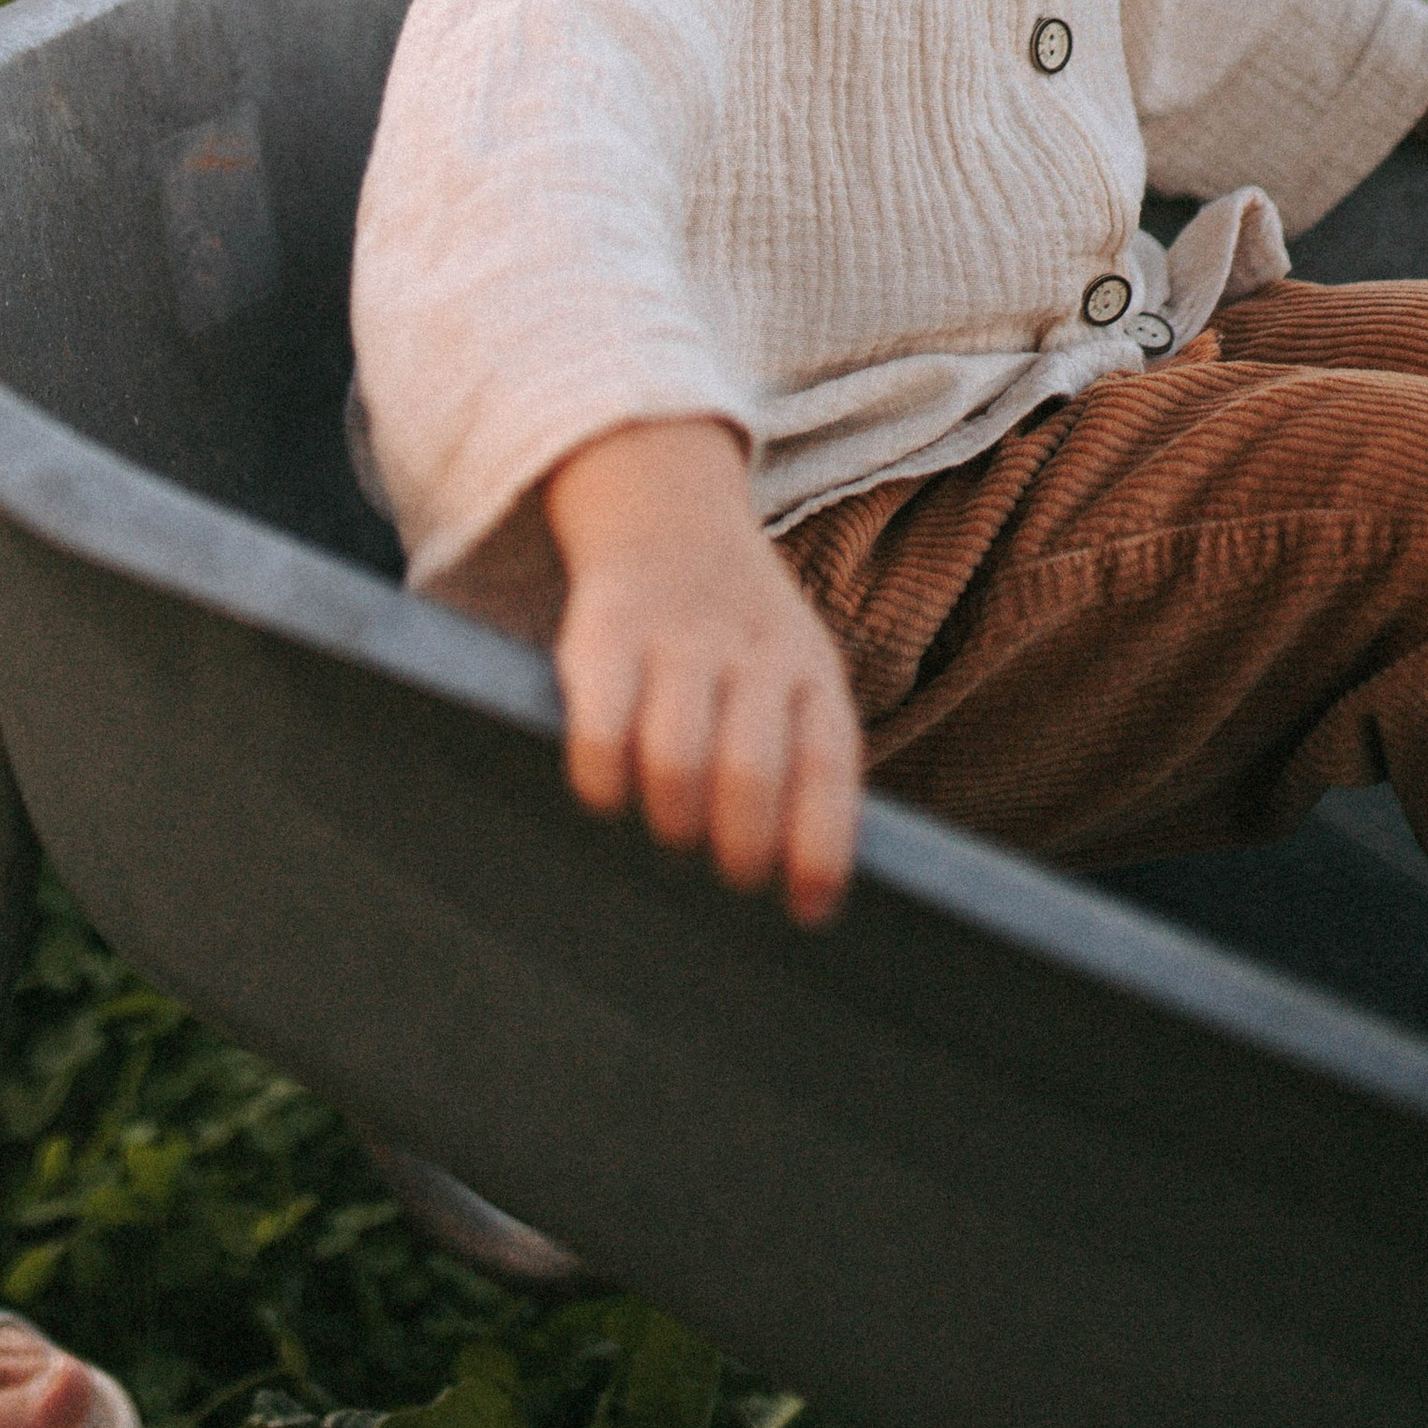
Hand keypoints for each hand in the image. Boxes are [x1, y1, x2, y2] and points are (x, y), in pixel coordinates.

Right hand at [544, 417, 863, 923]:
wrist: (667, 515)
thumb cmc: (740, 639)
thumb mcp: (798, 675)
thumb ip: (803, 761)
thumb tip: (806, 897)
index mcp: (811, 670)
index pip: (828, 767)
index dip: (819, 850)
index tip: (804, 912)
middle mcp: (750, 650)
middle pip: (749, 773)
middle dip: (737, 849)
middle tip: (726, 877)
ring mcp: (677, 637)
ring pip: (675, 759)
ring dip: (672, 820)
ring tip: (670, 831)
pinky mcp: (603, 629)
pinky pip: (599, 729)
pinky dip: (602, 782)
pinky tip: (608, 792)